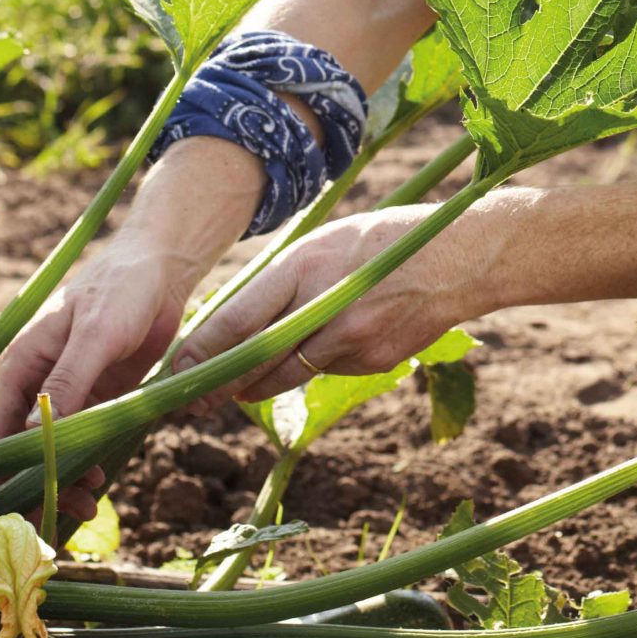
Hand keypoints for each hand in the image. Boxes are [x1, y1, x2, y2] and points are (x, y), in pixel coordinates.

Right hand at [0, 242, 197, 520]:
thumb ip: (68, 380)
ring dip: (64, 479)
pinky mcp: (99, 396)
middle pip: (23, 447)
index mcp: (23, 363)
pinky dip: (87, 463)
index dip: (0, 469)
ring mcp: (69, 391)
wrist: (163, 268)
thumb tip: (36, 434)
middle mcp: (39, 382)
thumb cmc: (122, 289)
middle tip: (60, 517)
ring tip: (89, 503)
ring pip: (54, 449)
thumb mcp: (95, 333)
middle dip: (36, 484)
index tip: (11, 508)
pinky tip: (101, 481)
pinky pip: (84, 439)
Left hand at [174, 205, 486, 402]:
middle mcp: (324, 305)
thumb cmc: (386, 240)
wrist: (460, 259)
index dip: (203, 352)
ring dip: (258, 385)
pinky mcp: (371, 362)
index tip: (176, 371)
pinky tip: (320, 351)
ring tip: (236, 390)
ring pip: (287, 374)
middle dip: (221, 381)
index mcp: (306, 265)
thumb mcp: (326, 242)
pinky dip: (313, 367)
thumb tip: (240, 319)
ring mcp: (351, 340)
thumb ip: (285, 279)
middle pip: (256, 358)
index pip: (239, 319)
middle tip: (194, 397)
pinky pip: (326, 371)